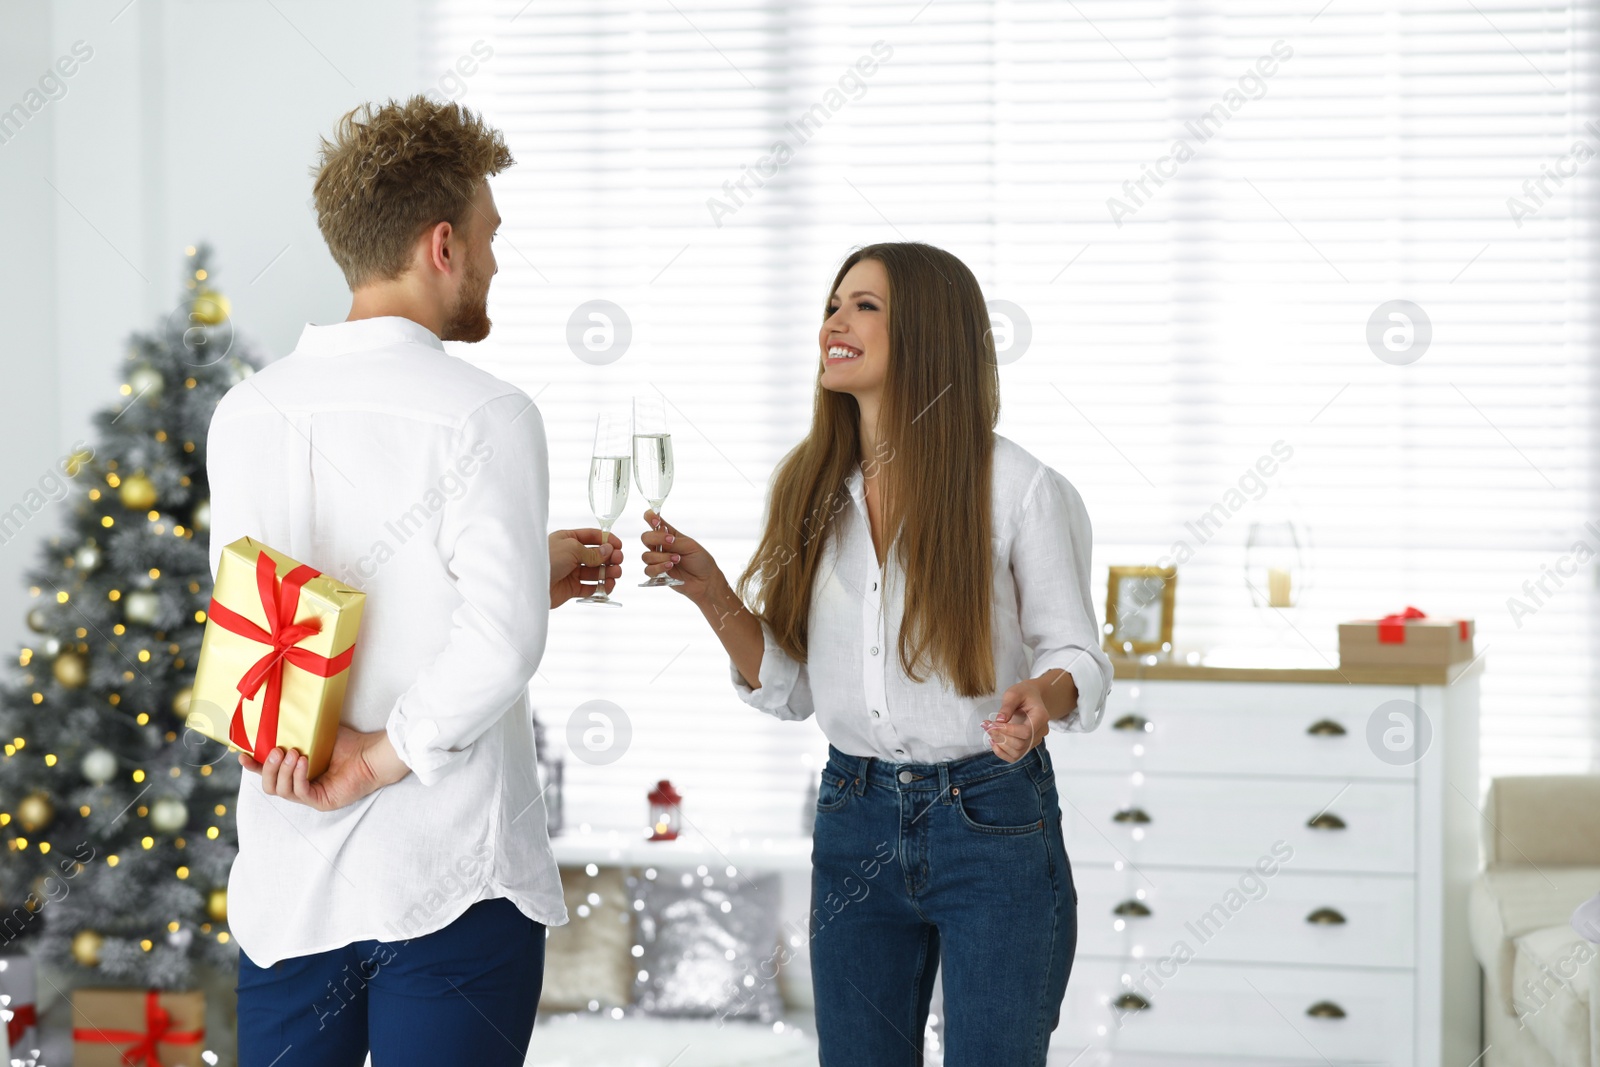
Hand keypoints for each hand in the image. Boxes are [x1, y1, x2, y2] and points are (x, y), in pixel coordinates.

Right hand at [239, 726, 408, 811]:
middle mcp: (300, 786)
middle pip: (270, 786)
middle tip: (277, 750)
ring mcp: (311, 796)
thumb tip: (275, 715)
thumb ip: (295, 732)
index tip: (243, 755)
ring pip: (282, 790)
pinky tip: (304, 762)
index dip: (253, 767)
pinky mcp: (322, 801)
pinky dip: (299, 776)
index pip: (268, 774)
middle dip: (268, 768)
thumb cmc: (347, 743)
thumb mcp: (314, 734)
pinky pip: (301, 792)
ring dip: (284, 770)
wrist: (372, 753)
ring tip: (293, 753)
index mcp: (295, 772)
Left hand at [550, 528, 622, 607]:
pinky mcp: (571, 588)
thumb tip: (609, 550)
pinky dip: (600, 587)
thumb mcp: (572, 549)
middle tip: (618, 561)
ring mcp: (571, 572)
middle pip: (596, 555)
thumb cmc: (547, 560)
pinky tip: (607, 585)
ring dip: (607, 572)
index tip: (619, 546)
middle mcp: (570, 555)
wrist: (531, 583)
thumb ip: (592, 552)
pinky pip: (590, 587)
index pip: (591, 537)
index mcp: (568, 539)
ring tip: (615, 574)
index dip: (607, 541)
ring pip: (595, 572)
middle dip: (609, 558)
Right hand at [640, 510, 719, 604]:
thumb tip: (660, 538)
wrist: (705, 581)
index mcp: (669, 535)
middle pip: (645, 537)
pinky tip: (670, 567)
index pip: (654, 522)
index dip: (650, 518)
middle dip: (656, 538)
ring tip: (677, 559)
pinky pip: (648, 570)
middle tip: (670, 541)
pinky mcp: (657, 573)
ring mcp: (658, 560)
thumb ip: (673, 541)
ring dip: (661, 557)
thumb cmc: (700, 560)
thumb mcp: (689, 546)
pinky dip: (658, 568)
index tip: (655, 520)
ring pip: (646, 556)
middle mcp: (661, 546)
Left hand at [983, 678, 1055, 762]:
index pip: (1026, 732)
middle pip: (1021, 744)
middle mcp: (1041, 731)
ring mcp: (1035, 740)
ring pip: (1017, 753)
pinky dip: (1002, 752)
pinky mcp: (1028, 745)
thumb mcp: (1014, 693)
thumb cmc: (1023, 693)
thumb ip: (1007, 706)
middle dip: (1000, 736)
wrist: (1032, 697)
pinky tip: (993, 741)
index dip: (1008, 731)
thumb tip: (1000, 721)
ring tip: (989, 730)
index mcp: (1041, 717)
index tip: (992, 723)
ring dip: (1000, 744)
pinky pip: (1015, 756)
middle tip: (986, 725)